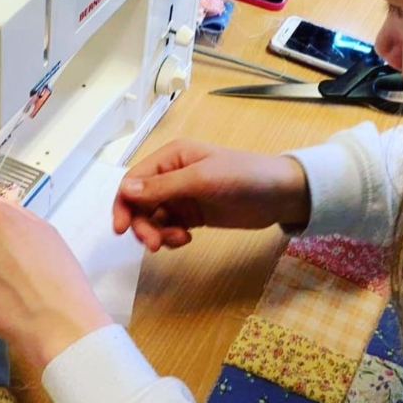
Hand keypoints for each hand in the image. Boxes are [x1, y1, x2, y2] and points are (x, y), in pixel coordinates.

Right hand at [113, 139, 309, 250]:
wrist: (280, 194)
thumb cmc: (243, 176)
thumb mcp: (201, 180)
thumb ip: (163, 187)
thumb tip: (125, 191)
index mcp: (172, 157)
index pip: (134, 181)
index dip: (123, 204)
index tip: (122, 230)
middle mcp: (172, 175)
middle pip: (140, 203)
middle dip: (143, 224)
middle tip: (155, 245)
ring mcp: (183, 196)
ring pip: (153, 218)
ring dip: (157, 233)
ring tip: (180, 241)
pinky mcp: (193, 215)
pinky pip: (169, 227)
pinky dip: (171, 237)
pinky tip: (186, 239)